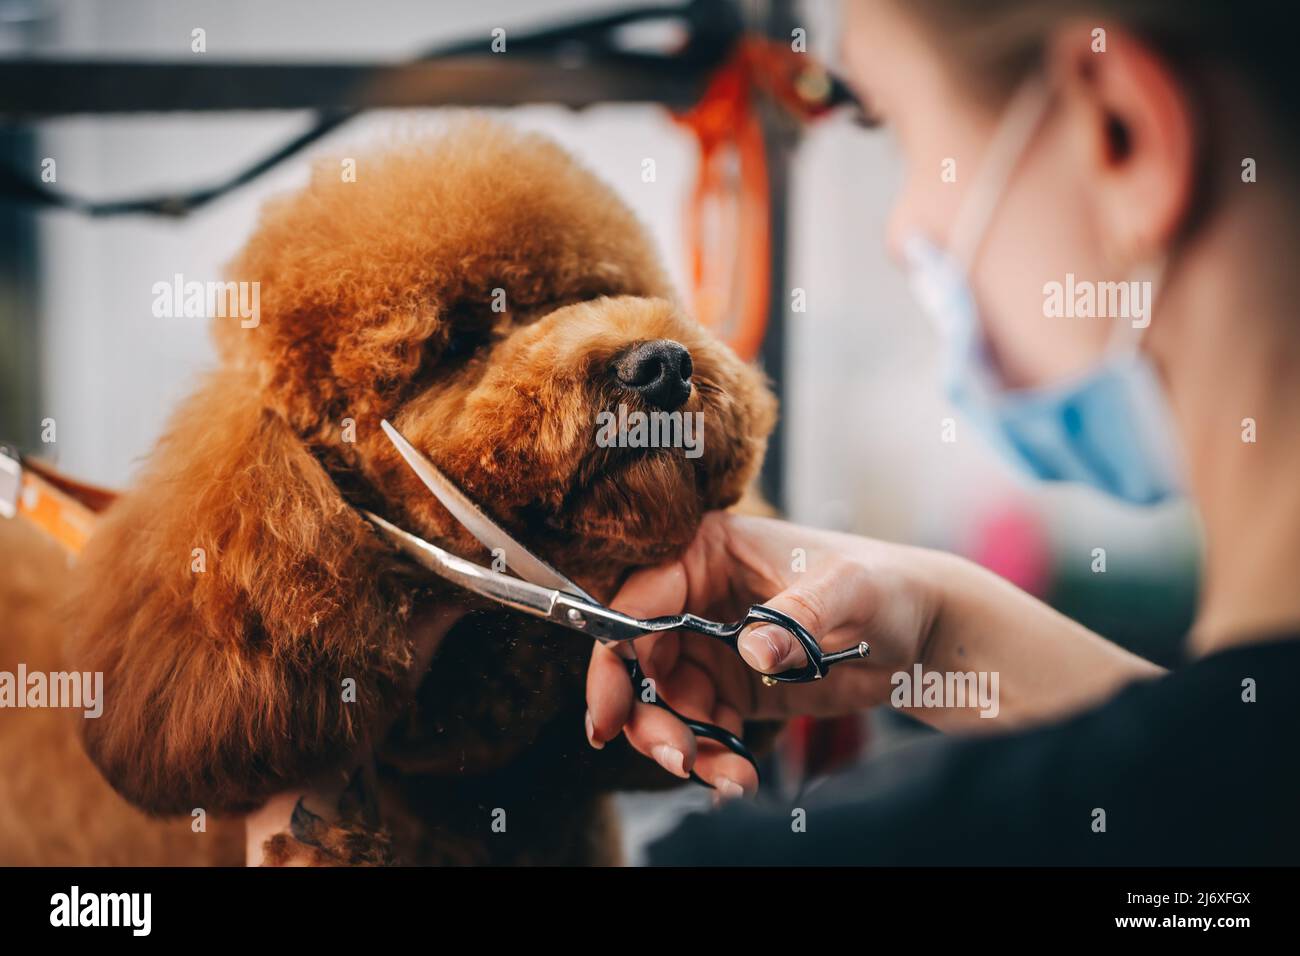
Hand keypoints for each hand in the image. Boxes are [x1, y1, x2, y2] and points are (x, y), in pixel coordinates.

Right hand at [585, 512, 944, 796]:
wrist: (921, 632)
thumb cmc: (885, 585)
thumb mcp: (849, 588)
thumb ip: (798, 614)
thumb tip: (751, 649)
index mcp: (706, 553)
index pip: (638, 602)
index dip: (616, 655)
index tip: (610, 711)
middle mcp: (696, 598)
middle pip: (639, 663)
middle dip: (646, 717)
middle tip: (675, 758)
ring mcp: (711, 646)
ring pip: (665, 704)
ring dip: (683, 747)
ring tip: (727, 779)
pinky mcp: (732, 688)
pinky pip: (701, 727)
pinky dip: (712, 758)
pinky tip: (739, 778)